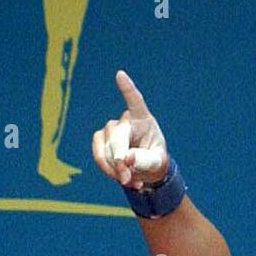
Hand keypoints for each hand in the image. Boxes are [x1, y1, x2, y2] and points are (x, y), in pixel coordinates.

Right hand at [90, 70, 168, 189]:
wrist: (145, 168)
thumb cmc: (154, 159)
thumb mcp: (157, 163)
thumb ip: (145, 160)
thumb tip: (127, 159)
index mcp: (143, 119)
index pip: (135, 101)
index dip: (127, 89)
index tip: (120, 75)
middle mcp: (125, 120)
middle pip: (117, 138)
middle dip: (121, 161)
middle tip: (128, 180)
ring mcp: (110, 129)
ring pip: (107, 150)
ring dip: (117, 170)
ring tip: (132, 181)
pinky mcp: (99, 140)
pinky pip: (99, 155)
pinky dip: (108, 170)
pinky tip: (121, 178)